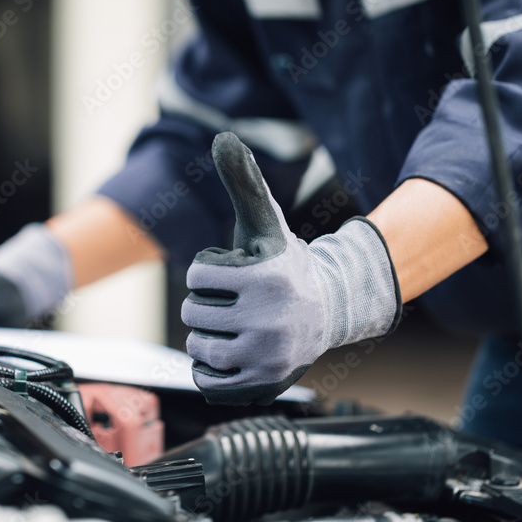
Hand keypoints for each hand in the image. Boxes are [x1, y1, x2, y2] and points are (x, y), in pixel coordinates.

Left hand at [183, 132, 401, 404]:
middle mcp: (270, 318)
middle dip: (208, 303)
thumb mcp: (263, 221)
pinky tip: (234, 349)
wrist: (328, 311)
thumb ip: (242, 180)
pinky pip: (205, 380)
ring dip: (208, 334)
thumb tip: (224, 137)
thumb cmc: (283, 263)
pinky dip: (210, 367)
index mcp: (266, 277)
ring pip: (197, 346)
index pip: (197, 275)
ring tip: (237, 324)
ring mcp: (267, 355)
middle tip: (238, 301)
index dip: (209, 271)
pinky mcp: (262, 384)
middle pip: (194, 313)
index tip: (235, 272)